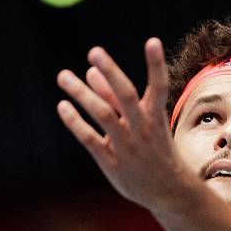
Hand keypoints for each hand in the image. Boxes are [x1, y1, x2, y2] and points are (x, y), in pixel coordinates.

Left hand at [56, 38, 189, 208]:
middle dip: (111, 72)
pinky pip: (90, 139)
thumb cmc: (155, 150)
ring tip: (63, 76)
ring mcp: (127, 147)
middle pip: (126, 96)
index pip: (159, 85)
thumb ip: (114, 99)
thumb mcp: (143, 123)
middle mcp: (143, 130)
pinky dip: (75, 122)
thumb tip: (91, 71)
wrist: (167, 190)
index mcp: (156, 117)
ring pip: (103, 115)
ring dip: (82, 94)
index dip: (156, 64)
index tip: (152, 40)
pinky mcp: (111, 162)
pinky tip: (63, 106)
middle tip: (94, 51)